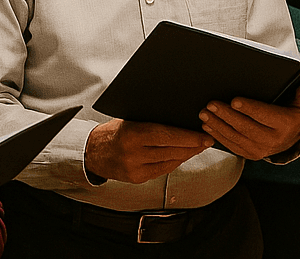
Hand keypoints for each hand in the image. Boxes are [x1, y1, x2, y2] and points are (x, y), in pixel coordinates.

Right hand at [84, 119, 212, 183]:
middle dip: (192, 146)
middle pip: (171, 150)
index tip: (204, 136)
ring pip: (170, 162)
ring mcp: (135, 169)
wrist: (92, 151)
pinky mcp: (137, 179)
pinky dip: (174, 162)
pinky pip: (162, 170)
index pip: (166, 135)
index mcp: (132, 134)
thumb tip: (180, 120)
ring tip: (199, 146)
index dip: (188, 137)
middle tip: (207, 139)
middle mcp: (134, 154)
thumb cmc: (112, 130)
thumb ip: (151, 122)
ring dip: (187, 154)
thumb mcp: (129, 119)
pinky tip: (183, 155)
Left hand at [198, 81, 299, 160]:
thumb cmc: (291, 113)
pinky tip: (207, 125)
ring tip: (204, 113)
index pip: (265, 116)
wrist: (290, 139)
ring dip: (218, 125)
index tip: (234, 100)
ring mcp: (260, 150)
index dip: (249, 108)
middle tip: (211, 103)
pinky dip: (218, 136)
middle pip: (246, 127)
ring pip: (236, 137)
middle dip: (227, 115)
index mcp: (284, 125)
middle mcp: (272, 141)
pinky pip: (232, 146)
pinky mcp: (250, 154)